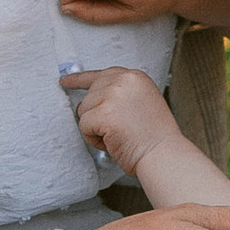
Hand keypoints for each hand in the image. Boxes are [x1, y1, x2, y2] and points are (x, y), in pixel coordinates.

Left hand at [61, 64, 181, 180]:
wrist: (163, 155)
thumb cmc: (155, 138)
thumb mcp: (143, 103)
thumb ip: (122, 94)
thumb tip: (95, 97)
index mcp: (135, 77)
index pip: (101, 74)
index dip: (81, 80)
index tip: (66, 81)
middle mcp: (124, 80)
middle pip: (90, 95)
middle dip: (97, 115)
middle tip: (117, 130)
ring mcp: (113, 95)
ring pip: (84, 111)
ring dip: (96, 128)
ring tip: (119, 135)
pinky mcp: (104, 112)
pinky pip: (83, 125)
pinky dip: (94, 139)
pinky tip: (112, 141)